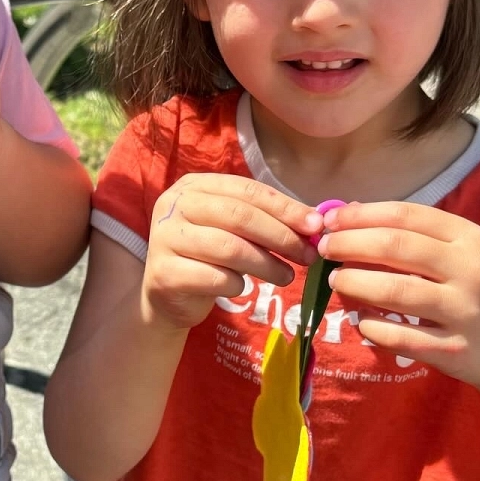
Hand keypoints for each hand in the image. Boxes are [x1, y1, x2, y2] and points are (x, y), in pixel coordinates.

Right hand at [142, 174, 320, 331]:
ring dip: (267, 264)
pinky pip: (215, 278)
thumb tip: (314, 224)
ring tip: (286, 276)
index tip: (315, 226)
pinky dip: (238, 285)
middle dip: (280, 236)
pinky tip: (242, 288)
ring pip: (229, 248)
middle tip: (307, 254)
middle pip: (238, 216)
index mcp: (193, 186)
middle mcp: (173, 205)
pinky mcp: (163, 273)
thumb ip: (264, 221)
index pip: (246, 190)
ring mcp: (164, 238)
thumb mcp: (233, 230)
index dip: (284, 207)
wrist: (169, 295)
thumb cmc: (208, 256)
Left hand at [319, 202, 479, 390]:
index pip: (405, 215)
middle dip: (348, 244)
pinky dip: (370, 326)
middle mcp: (471, 271)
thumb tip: (348, 212)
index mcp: (470, 238)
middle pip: (394, 247)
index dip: (359, 216)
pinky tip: (362, 320)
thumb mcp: (461, 253)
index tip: (328, 221)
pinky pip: (398, 336)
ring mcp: (465, 312)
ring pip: (393, 291)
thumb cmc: (478, 291)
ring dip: (353, 283)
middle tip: (324, 249)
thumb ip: (412, 234)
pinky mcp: (454, 351)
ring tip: (337, 280)